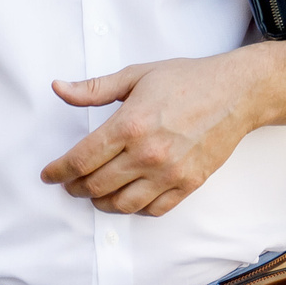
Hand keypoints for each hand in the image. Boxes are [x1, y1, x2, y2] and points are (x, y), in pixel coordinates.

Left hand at [40, 52, 263, 216]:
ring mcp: (169, 173)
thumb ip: (95, 88)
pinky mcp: (188, 184)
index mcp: (130, 124)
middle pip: (96, 185)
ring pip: (122, 204)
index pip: (81, 159)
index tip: (49, 174)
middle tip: (69, 183)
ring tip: (95, 193)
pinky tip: (128, 197)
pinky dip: (134, 208)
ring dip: (101, 203)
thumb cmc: (187, 80)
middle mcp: (147, 153)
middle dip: (75, 187)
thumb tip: (59, 88)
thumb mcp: (137, 75)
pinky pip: (153, 210)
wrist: (236, 93)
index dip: (58, 171)